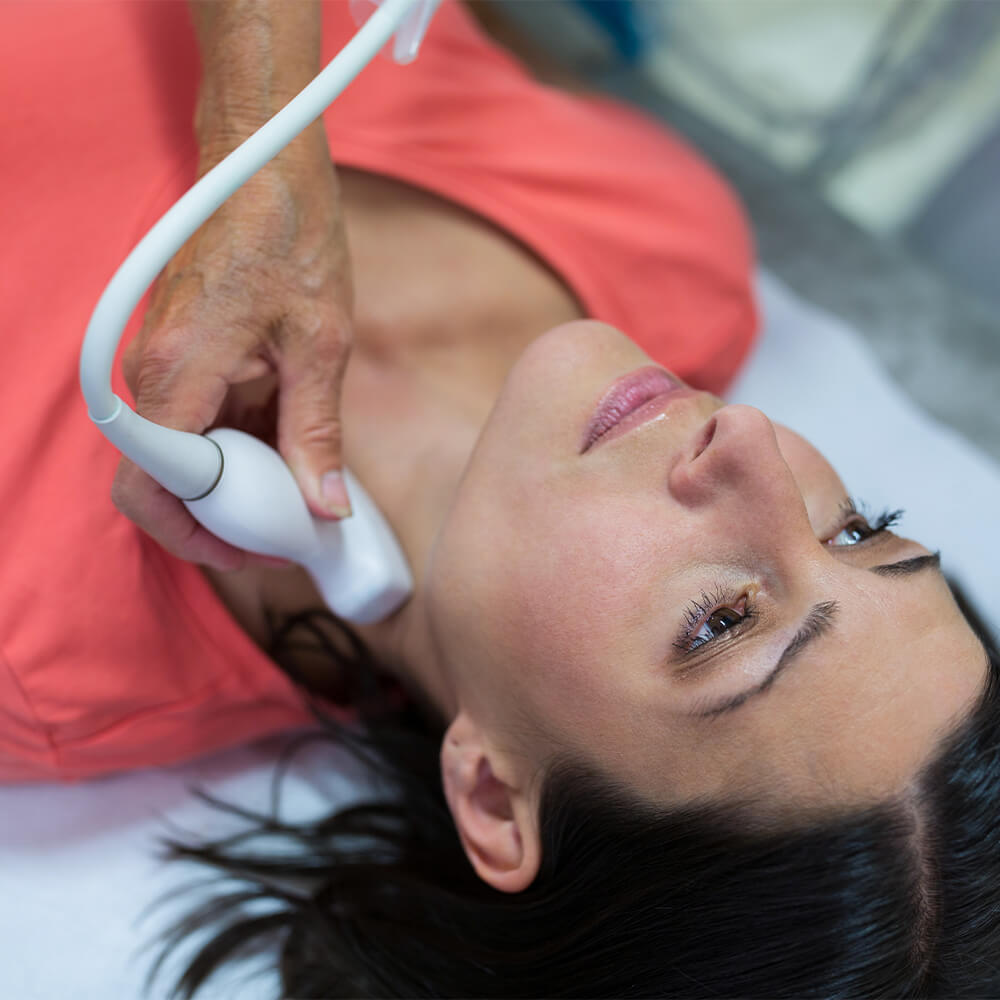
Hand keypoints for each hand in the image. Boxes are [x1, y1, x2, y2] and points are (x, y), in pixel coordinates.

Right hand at [112, 154, 354, 571]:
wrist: (264, 165)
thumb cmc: (291, 238)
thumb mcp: (319, 347)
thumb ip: (316, 435)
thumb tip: (325, 507)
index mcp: (177, 375)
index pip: (154, 491)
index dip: (201, 537)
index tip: (260, 551)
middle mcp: (153, 374)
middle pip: (166, 484)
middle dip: (224, 520)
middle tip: (286, 533)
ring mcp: (163, 365)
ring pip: (186, 458)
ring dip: (239, 484)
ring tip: (301, 494)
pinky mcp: (182, 357)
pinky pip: (200, 424)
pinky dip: (242, 447)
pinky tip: (291, 447)